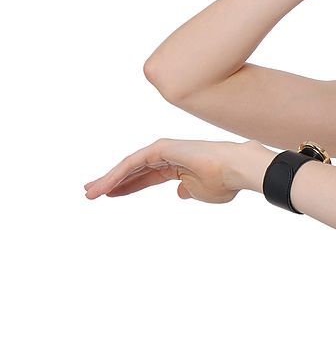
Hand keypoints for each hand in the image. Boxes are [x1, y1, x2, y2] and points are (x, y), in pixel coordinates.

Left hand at [83, 138, 255, 203]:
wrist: (237, 170)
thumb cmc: (225, 182)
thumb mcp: (202, 193)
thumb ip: (189, 191)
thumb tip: (180, 193)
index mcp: (178, 167)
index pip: (146, 177)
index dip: (128, 186)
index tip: (111, 195)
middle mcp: (169, 155)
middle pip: (134, 169)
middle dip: (112, 181)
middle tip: (91, 191)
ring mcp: (165, 150)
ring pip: (130, 166)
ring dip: (109, 179)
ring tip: (90, 192)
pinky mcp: (161, 148)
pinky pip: (133, 163)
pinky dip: (116, 174)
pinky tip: (103, 186)